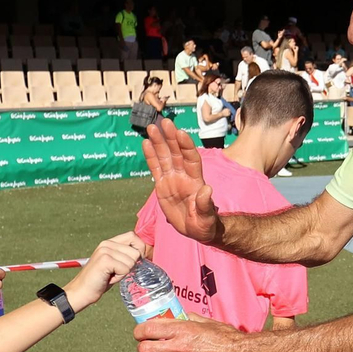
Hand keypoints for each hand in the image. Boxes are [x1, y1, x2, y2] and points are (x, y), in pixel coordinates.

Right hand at [65, 232, 144, 308]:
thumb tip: (143, 254)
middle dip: (131, 265)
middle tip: (116, 271)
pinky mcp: (104, 260)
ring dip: (124, 272)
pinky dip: (119, 277)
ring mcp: (105, 251)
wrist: (82, 291)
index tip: (134, 261)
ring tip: (111, 275)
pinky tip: (108, 278)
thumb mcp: (114, 263)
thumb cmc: (99, 279)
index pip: (134, 236)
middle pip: (136, 251)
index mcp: (109, 242)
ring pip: (132, 262)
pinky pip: (125, 269)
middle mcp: (107, 244)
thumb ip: (125, 255)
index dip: (139, 249)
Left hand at [135, 317, 244, 351]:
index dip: (139, 331)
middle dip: (143, 348)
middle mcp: (178, 347)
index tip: (140, 332)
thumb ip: (187, 319)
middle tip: (147, 347)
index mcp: (181, 330)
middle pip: (144, 350)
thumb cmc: (224, 337)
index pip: (148, 330)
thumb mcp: (204, 321)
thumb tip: (176, 317)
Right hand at [142, 120, 221, 243]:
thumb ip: (205, 204)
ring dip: (159, 142)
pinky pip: (155, 168)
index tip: (181, 133)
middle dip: (171, 138)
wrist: (196, 229)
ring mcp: (172, 179)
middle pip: (177, 153)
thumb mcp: (206, 217)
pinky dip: (150, 156)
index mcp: (195, 180)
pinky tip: (145, 143)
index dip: (186, 146)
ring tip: (151, 127)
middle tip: (164, 122)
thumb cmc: (204, 223)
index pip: (191, 159)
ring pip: (165, 157)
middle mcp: (183, 175)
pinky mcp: (162, 185)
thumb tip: (207, 190)